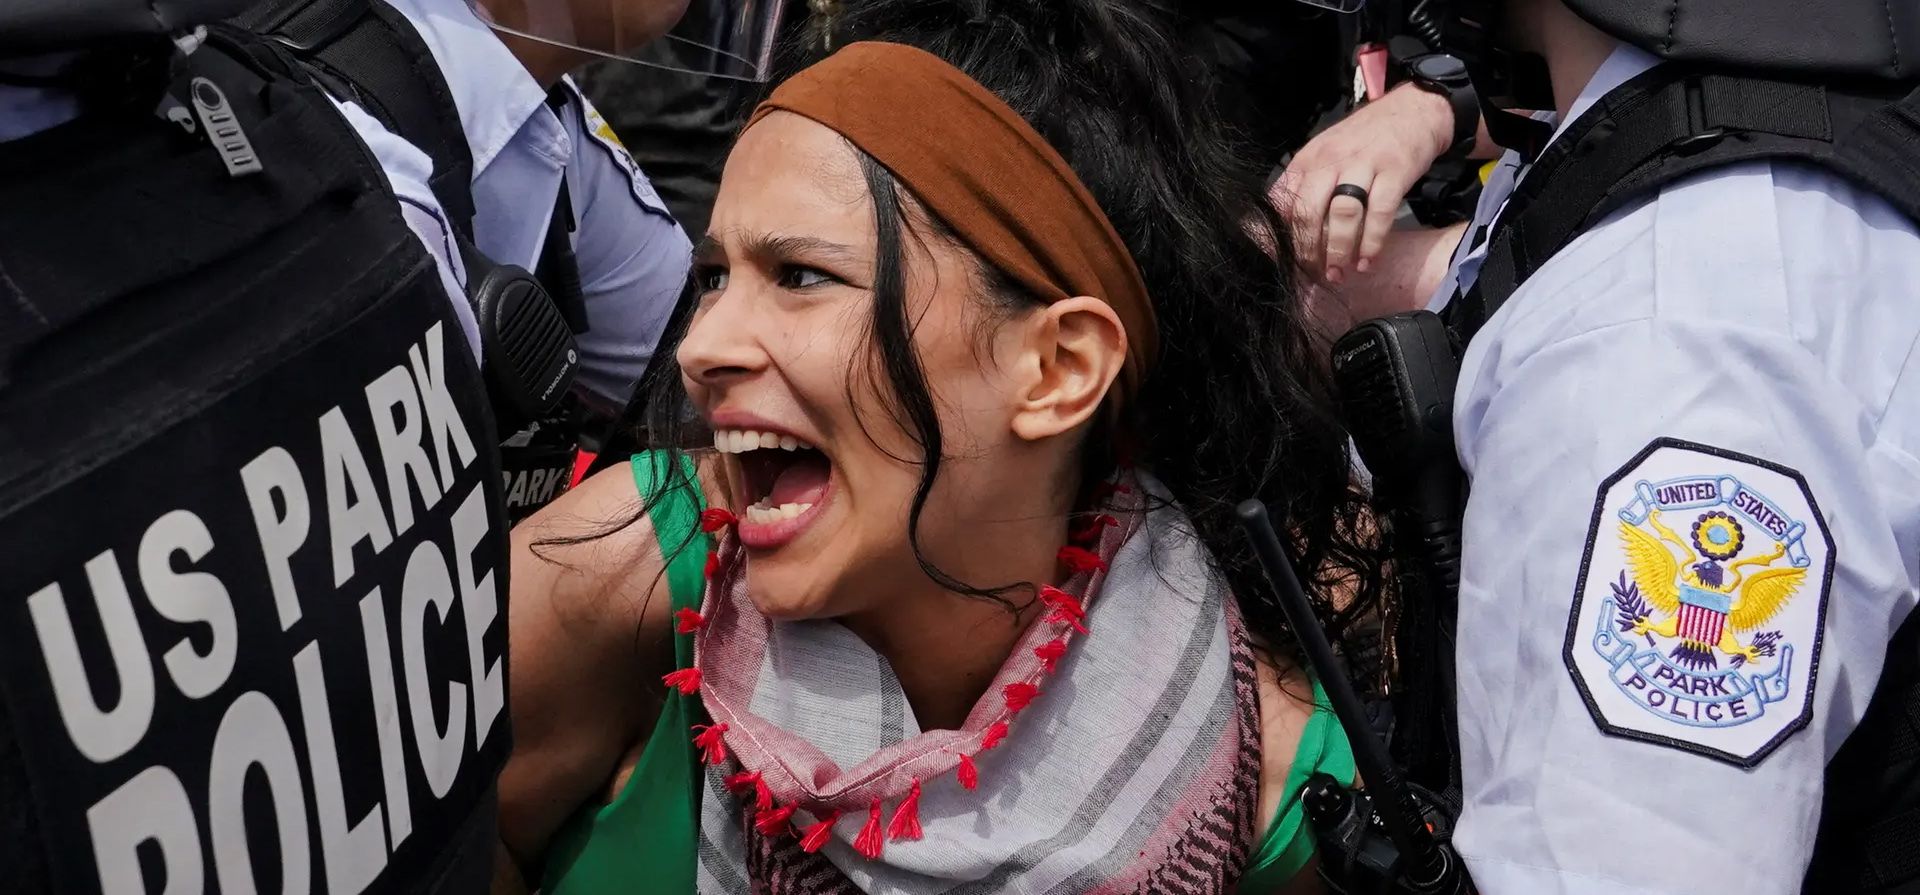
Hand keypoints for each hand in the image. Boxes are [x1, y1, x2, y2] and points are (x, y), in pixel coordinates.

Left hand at [1272, 83, 1456, 284]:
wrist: (1413, 109)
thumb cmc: (1364, 139)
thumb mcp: (1325, 154)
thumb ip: (1303, 185)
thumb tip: (1276, 224)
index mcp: (1308, 159)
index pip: (1282, 200)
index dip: (1277, 234)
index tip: (1279, 261)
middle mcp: (1331, 161)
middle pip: (1308, 211)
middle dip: (1307, 250)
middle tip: (1312, 273)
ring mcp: (1364, 165)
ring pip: (1343, 214)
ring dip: (1338, 250)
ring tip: (1338, 273)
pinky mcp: (1395, 172)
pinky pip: (1380, 213)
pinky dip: (1372, 242)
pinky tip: (1367, 261)